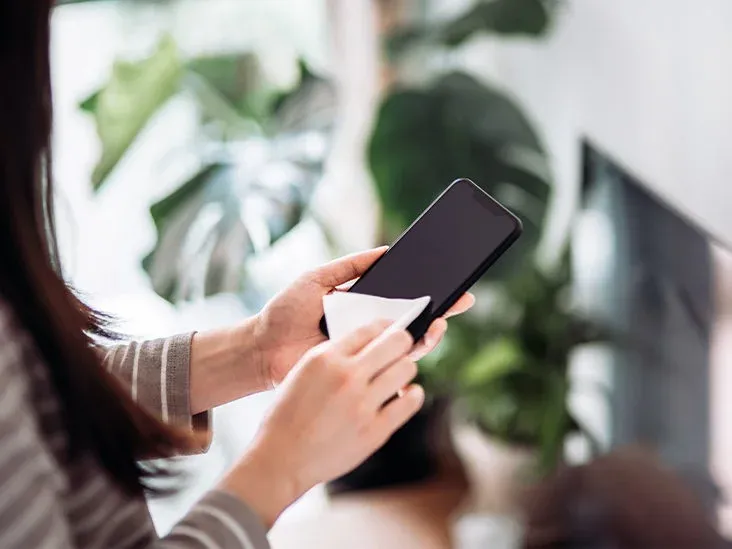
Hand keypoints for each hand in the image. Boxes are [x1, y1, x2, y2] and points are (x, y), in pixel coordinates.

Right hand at [222, 321, 424, 526]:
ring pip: (407, 368)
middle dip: (402, 343)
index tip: (389, 333)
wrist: (281, 458)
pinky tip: (406, 396)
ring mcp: (362, 404)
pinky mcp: (375, 431)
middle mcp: (346, 376)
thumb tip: (367, 345)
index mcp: (325, 358)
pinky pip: (411, 402)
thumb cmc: (288, 415)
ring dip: (405, 370)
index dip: (385, 328)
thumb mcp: (302, 372)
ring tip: (397, 377)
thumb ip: (333, 356)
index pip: (370, 328)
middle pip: (397, 341)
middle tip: (400, 351)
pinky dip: (413, 395)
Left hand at [253, 247, 474, 385]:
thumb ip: (351, 266)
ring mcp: (365, 346)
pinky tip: (424, 338)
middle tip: (463, 298)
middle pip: (411, 316)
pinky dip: (410, 350)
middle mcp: (368, 324)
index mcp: (361, 301)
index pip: (400, 293)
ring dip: (430, 330)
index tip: (449, 275)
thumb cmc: (286, 311)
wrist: (262, 347)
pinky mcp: (360, 366)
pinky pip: (390, 360)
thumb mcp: (318, 278)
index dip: (426, 286)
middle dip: (440, 308)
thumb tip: (387, 250)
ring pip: (408, 340)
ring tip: (444, 318)